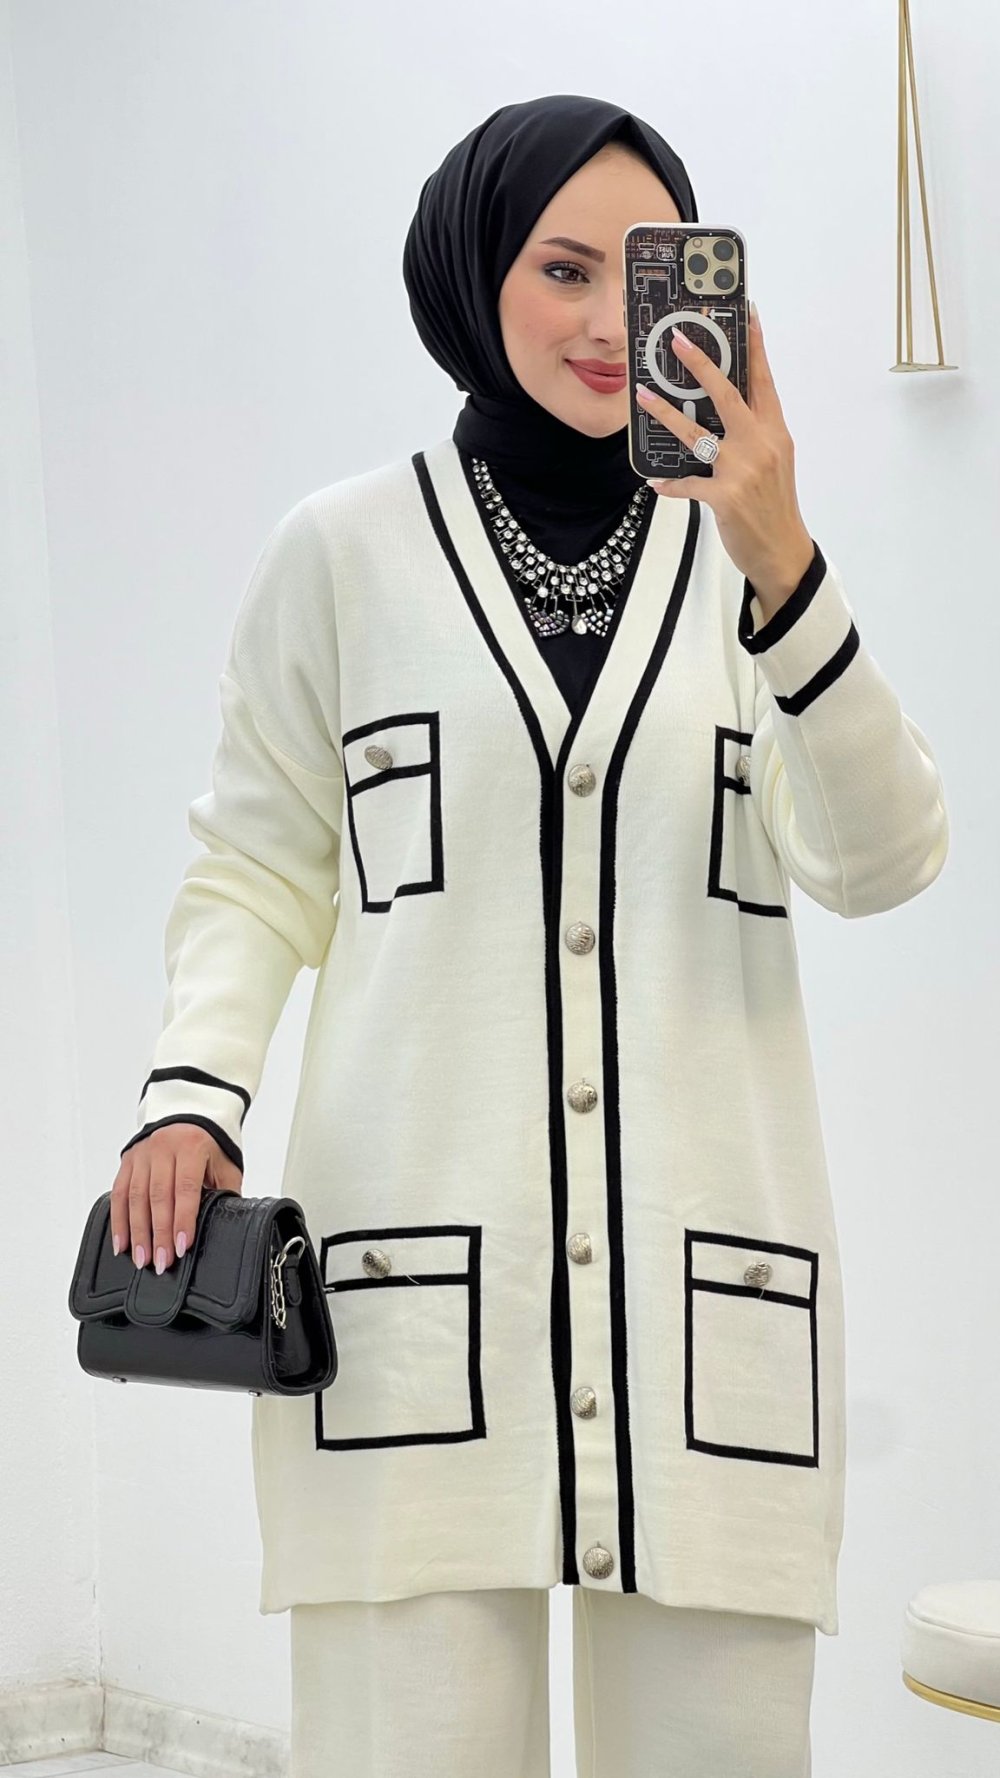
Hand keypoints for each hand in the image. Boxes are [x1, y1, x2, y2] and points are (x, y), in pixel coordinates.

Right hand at [110, 1125, 242, 1271]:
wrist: (189, 1111)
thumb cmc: (210, 1143)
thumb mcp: (225, 1163)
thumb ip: (226, 1192)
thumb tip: (228, 1225)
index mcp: (191, 1146)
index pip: (185, 1188)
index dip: (183, 1220)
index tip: (182, 1247)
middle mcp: (163, 1147)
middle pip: (158, 1197)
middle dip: (159, 1235)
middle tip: (161, 1262)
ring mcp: (142, 1153)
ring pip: (135, 1198)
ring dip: (138, 1233)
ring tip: (142, 1260)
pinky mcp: (128, 1160)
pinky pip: (119, 1194)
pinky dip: (119, 1221)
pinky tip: (123, 1243)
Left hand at [635, 306, 814, 605]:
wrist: (783, 551)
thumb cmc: (775, 504)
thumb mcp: (775, 460)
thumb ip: (754, 432)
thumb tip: (728, 409)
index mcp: (774, 431)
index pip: (763, 380)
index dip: (754, 345)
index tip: (746, 312)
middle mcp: (761, 444)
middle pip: (728, 394)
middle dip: (701, 364)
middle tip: (676, 339)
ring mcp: (743, 470)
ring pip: (698, 433)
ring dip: (666, 414)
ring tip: (642, 397)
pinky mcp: (725, 497)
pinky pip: (688, 484)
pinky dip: (671, 483)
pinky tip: (656, 481)